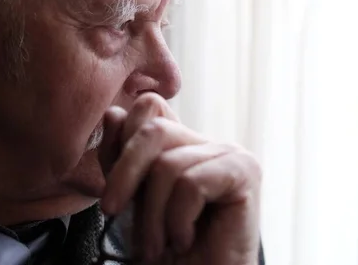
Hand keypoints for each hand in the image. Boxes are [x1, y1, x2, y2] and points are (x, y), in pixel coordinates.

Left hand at [98, 93, 261, 263]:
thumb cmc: (166, 249)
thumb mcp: (130, 197)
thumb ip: (121, 157)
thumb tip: (113, 112)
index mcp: (183, 144)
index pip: (149, 108)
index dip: (121, 142)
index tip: (114, 191)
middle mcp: (208, 143)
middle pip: (154, 128)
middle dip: (124, 174)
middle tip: (112, 212)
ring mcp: (230, 154)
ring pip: (168, 164)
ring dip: (152, 216)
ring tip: (158, 245)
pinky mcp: (245, 172)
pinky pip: (191, 183)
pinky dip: (178, 220)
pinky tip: (185, 239)